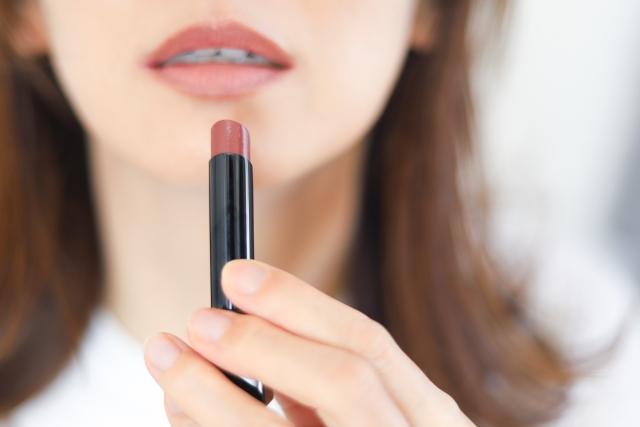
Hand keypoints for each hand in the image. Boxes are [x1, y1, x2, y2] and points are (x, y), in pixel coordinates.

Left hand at [143, 259, 474, 426]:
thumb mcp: (372, 423)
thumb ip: (317, 390)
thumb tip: (236, 342)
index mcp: (429, 419)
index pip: (366, 344)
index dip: (296, 303)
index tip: (235, 277)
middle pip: (343, 381)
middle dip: (263, 345)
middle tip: (196, 322)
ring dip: (217, 399)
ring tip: (168, 363)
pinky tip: (187, 418)